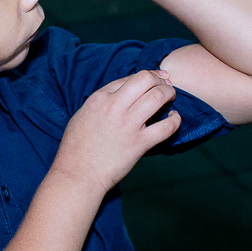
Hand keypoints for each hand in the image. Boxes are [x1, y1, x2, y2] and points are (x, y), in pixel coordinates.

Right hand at [51, 70, 181, 192]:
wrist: (78, 174)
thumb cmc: (76, 148)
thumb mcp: (82, 116)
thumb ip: (101, 103)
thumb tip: (120, 96)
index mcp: (99, 99)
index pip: (128, 78)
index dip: (145, 76)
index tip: (154, 79)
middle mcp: (114, 107)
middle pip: (146, 79)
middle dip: (160, 80)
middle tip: (165, 86)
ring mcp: (128, 125)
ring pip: (158, 97)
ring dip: (169, 94)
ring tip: (171, 97)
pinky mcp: (140, 143)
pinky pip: (167, 126)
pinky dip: (175, 119)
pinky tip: (174, 118)